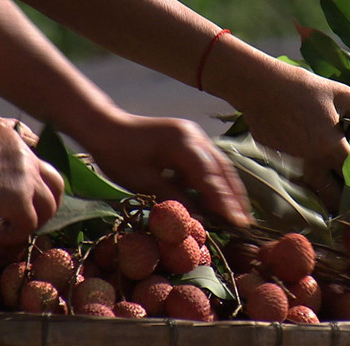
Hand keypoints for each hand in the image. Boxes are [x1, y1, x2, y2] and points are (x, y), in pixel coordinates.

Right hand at [0, 124, 63, 242]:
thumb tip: (1, 190)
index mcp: (17, 143)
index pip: (41, 166)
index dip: (36, 187)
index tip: (23, 201)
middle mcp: (28, 157)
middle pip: (56, 184)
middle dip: (49, 205)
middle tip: (33, 220)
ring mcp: (27, 179)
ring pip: (48, 207)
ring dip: (34, 223)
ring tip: (13, 231)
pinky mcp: (20, 201)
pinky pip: (30, 224)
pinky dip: (16, 235)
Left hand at [85, 113, 250, 226]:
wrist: (105, 127)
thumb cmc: (118, 155)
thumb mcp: (144, 183)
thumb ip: (174, 199)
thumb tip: (199, 219)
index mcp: (183, 143)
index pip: (210, 177)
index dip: (224, 201)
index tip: (237, 222)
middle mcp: (194, 135)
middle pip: (222, 169)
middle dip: (235, 195)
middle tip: (245, 221)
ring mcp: (194, 134)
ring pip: (219, 164)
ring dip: (229, 188)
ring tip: (239, 212)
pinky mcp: (189, 138)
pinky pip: (209, 161)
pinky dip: (216, 180)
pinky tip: (219, 197)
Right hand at [236, 65, 349, 209]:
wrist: (259, 85)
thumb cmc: (303, 86)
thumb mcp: (340, 93)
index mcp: (331, 146)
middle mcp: (312, 161)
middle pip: (332, 193)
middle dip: (345, 201)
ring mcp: (291, 163)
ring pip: (312, 187)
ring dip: (324, 193)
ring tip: (335, 194)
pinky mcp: (275, 159)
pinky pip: (293, 174)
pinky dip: (303, 175)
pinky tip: (306, 167)